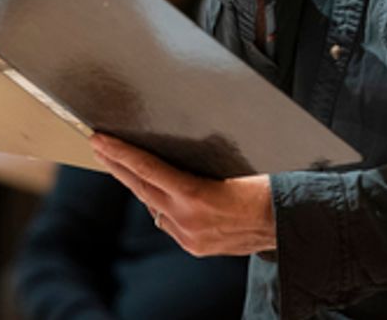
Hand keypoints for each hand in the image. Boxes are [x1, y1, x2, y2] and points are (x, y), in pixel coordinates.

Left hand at [90, 134, 275, 256]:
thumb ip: (194, 169)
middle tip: (98, 146)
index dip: (120, 153)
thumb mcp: (229, 168)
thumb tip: (168, 158)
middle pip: (142, 187)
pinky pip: (167, 221)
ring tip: (121, 165)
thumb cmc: (265, 187)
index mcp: (196, 196)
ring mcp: (190, 237)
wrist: (288, 223)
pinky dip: (160, 204)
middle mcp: (187, 220)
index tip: (99, 140)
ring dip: (138, 185)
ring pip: (153, 205)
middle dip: (117, 165)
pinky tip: (155, 193)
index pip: (148, 169)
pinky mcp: (196, 246)